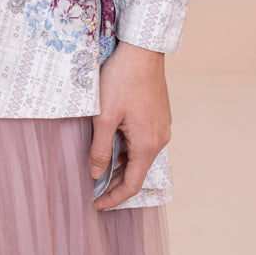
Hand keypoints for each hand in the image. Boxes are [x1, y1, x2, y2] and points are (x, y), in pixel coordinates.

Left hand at [88, 41, 171, 210]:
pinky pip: (144, 140)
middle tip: (93, 190)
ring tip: (99, 167)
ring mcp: (162, 126)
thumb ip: (100, 148)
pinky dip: (128, 149)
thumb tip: (96, 175)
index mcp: (147, 144)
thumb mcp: (104, 115)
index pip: (132, 184)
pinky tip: (112, 143)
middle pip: (137, 172)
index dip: (114, 198)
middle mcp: (160, 139)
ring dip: (121, 164)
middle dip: (116, 183)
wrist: (142, 49)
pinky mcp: (159, 115)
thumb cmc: (121, 79)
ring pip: (140, 155)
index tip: (96, 205)